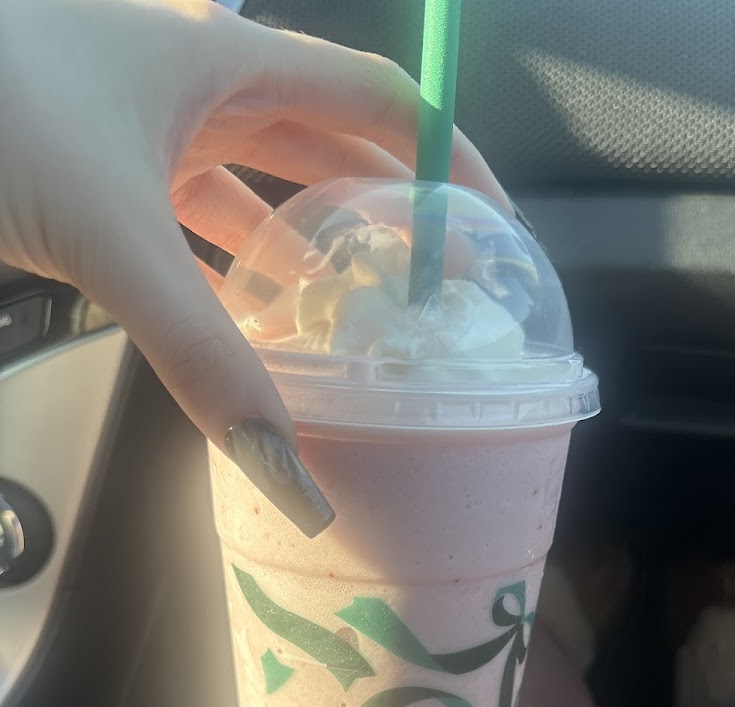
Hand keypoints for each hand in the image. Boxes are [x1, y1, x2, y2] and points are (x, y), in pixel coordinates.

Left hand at [0, 0, 506, 532]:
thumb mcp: (117, 237)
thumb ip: (206, 361)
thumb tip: (292, 476)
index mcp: (226, 61)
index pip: (378, 100)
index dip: (449, 158)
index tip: (492, 230)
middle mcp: (197, 86)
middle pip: (328, 151)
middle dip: (386, 218)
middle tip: (432, 296)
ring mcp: (145, 130)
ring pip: (258, 194)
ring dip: (306, 256)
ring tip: (354, 325)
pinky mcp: (102, 175)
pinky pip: (194, 226)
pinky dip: (228, 275)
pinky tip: (251, 327)